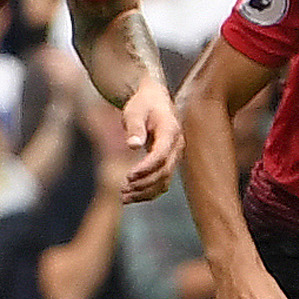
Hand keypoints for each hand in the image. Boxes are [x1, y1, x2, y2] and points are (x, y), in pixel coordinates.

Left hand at [119, 85, 182, 202]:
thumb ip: (134, 127)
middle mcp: (177, 146)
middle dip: (143, 184)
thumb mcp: (135, 111)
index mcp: (170, 131)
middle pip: (164, 171)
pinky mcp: (169, 162)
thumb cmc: (143, 104)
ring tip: (123, 197)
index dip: (145, 168)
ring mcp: (175, 155)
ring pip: (164, 180)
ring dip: (145, 192)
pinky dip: (149, 191)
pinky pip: (162, 181)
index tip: (128, 176)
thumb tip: (132, 145)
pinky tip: (132, 196)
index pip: (161, 155)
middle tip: (122, 189)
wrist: (154, 100)